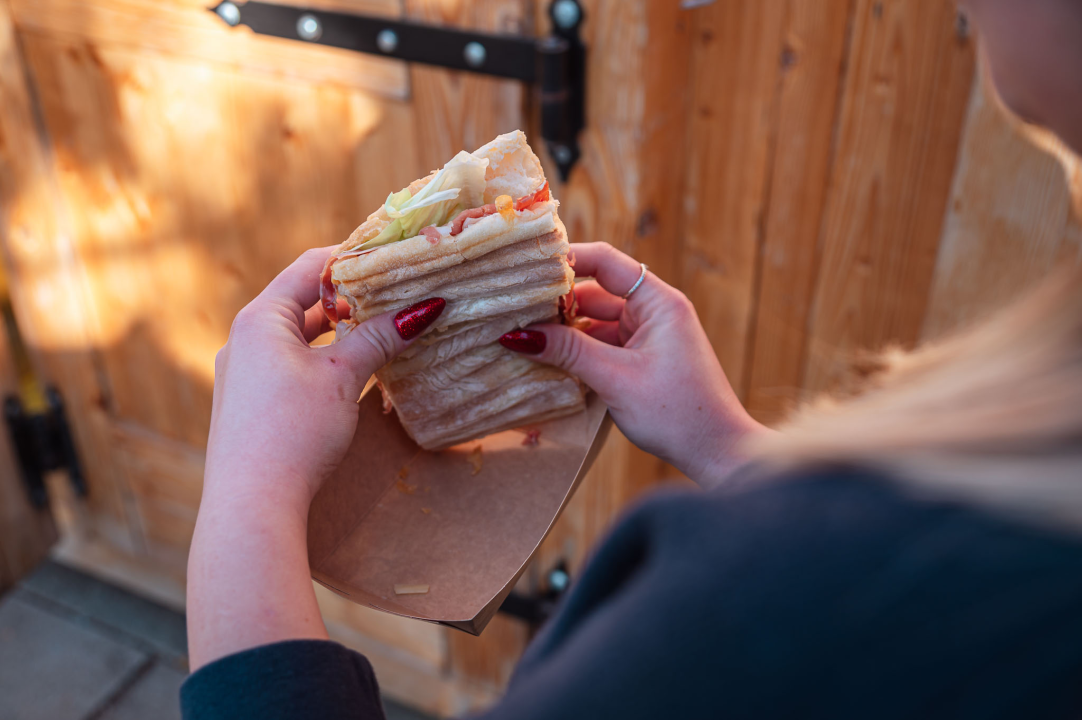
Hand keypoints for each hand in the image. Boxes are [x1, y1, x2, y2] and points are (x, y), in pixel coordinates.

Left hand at [189, 247, 444, 669]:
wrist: (252, 503)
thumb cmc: (295, 429)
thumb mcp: (343, 376)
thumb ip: (380, 337)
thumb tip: (425, 308)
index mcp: (261, 318)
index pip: (310, 266)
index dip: (354, 258)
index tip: (394, 260)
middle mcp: (245, 339)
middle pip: (304, 301)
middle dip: (351, 298)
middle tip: (397, 296)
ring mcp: (244, 374)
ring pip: (299, 338)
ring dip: (340, 333)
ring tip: (382, 333)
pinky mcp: (249, 406)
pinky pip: (291, 366)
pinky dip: (323, 361)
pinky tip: (352, 376)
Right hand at [499, 243, 768, 486]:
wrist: (718, 453)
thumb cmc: (677, 413)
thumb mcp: (615, 379)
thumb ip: (568, 351)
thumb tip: (517, 335)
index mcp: (659, 302)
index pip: (606, 262)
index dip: (568, 260)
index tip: (528, 268)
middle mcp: (655, 312)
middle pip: (597, 293)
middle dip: (558, 303)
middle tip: (513, 310)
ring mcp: (650, 337)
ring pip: (597, 322)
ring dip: (566, 331)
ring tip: (523, 337)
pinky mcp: (644, 361)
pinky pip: (605, 345)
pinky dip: (580, 351)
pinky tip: (549, 361)